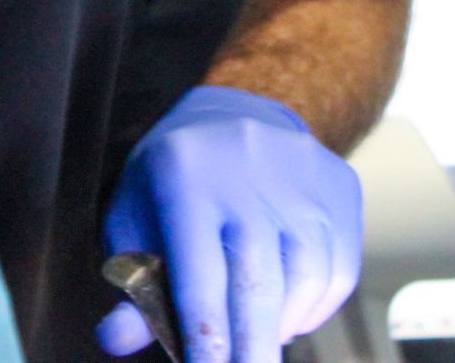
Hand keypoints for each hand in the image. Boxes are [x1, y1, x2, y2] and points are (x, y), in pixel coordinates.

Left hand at [98, 86, 360, 361]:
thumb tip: (116, 339)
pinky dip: (314, 306)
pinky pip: (338, 268)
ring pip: (305, 278)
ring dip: (282, 326)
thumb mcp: (135, 220)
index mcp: (183, 178)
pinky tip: (287, 311)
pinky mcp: (339, 186)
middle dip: (251, 348)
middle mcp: (247, 170)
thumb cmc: (173, 184)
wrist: (232, 114)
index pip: (198, 274)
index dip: (204, 335)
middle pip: (258, 282)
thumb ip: (130, 285)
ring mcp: (301, 176)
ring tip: (258, 340)